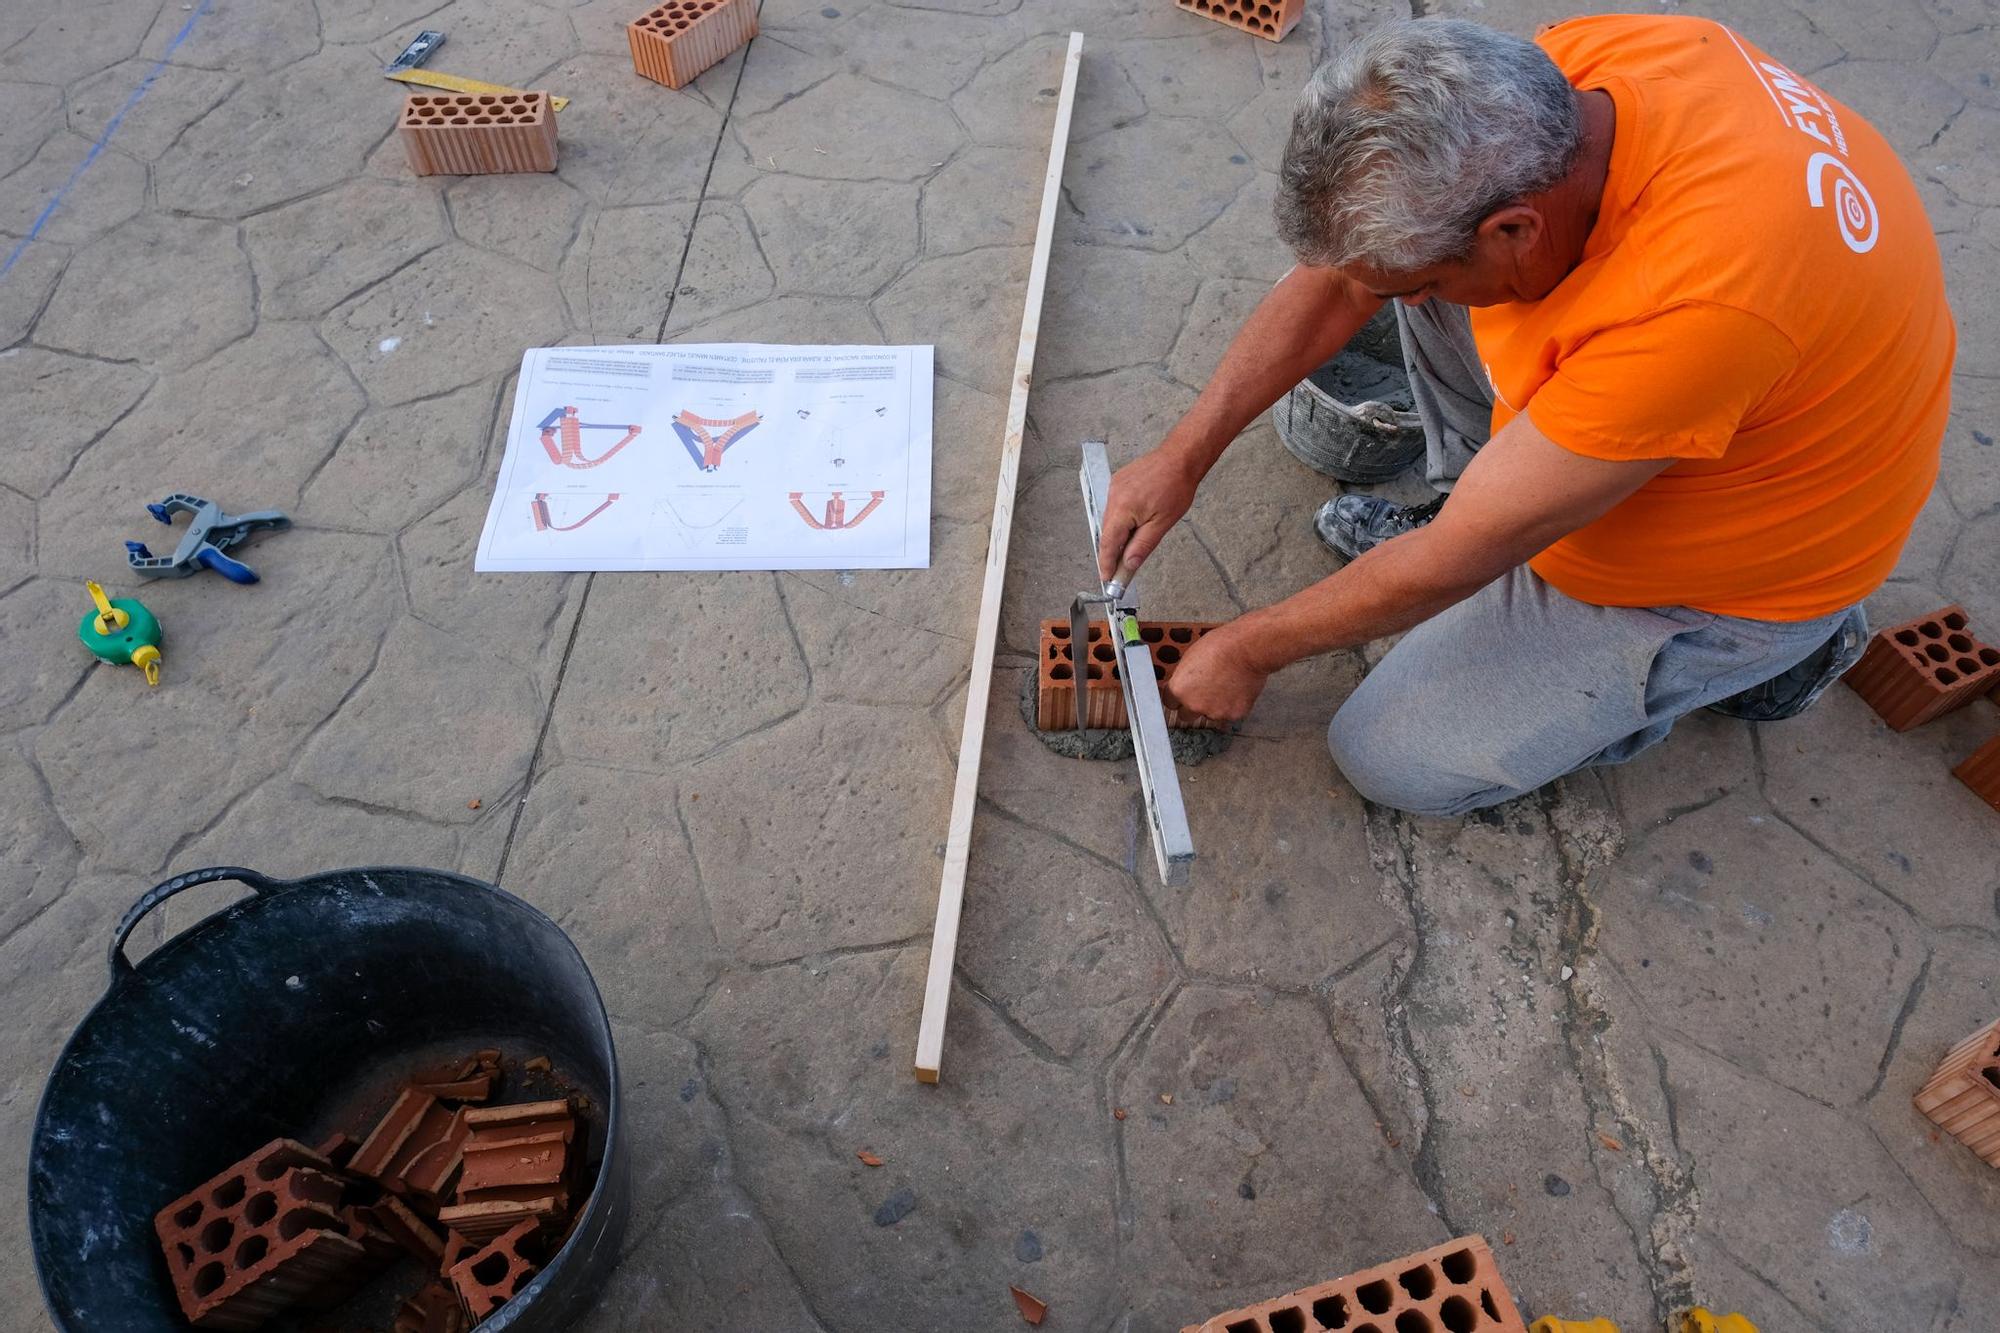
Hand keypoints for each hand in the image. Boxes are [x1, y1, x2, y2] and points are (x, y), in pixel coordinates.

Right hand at [1096, 447, 1201, 585]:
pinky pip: (1115, 507)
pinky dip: (1121, 520)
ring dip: (1118, 535)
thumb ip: (1142, 545)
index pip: (1108, 544)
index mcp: (1122, 509)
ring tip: (1132, 545)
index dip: (1106, 563)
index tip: (1106, 578)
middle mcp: (1113, 497)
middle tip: (1120, 569)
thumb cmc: (1175, 486)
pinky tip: (1135, 523)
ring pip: (1111, 520)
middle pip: (1107, 533)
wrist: (1179, 458)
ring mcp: (1114, 487)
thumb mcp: (1162, 523)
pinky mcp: (1118, 482)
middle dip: (1113, 552)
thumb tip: (1128, 564)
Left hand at [1161, 626, 1267, 722]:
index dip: (1177, 697)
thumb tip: (1185, 685)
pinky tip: (1237, 689)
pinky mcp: (1234, 715)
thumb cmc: (1220, 646)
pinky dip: (1232, 706)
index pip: (1170, 703)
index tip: (1183, 694)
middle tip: (1205, 692)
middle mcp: (1193, 705)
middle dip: (1193, 706)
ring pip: (1210, 715)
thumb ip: (1185, 678)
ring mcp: (1214, 712)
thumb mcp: (1190, 657)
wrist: (1247, 649)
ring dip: (1215, 706)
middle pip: (1186, 715)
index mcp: (1179, 690)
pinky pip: (1229, 714)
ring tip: (1226, 686)